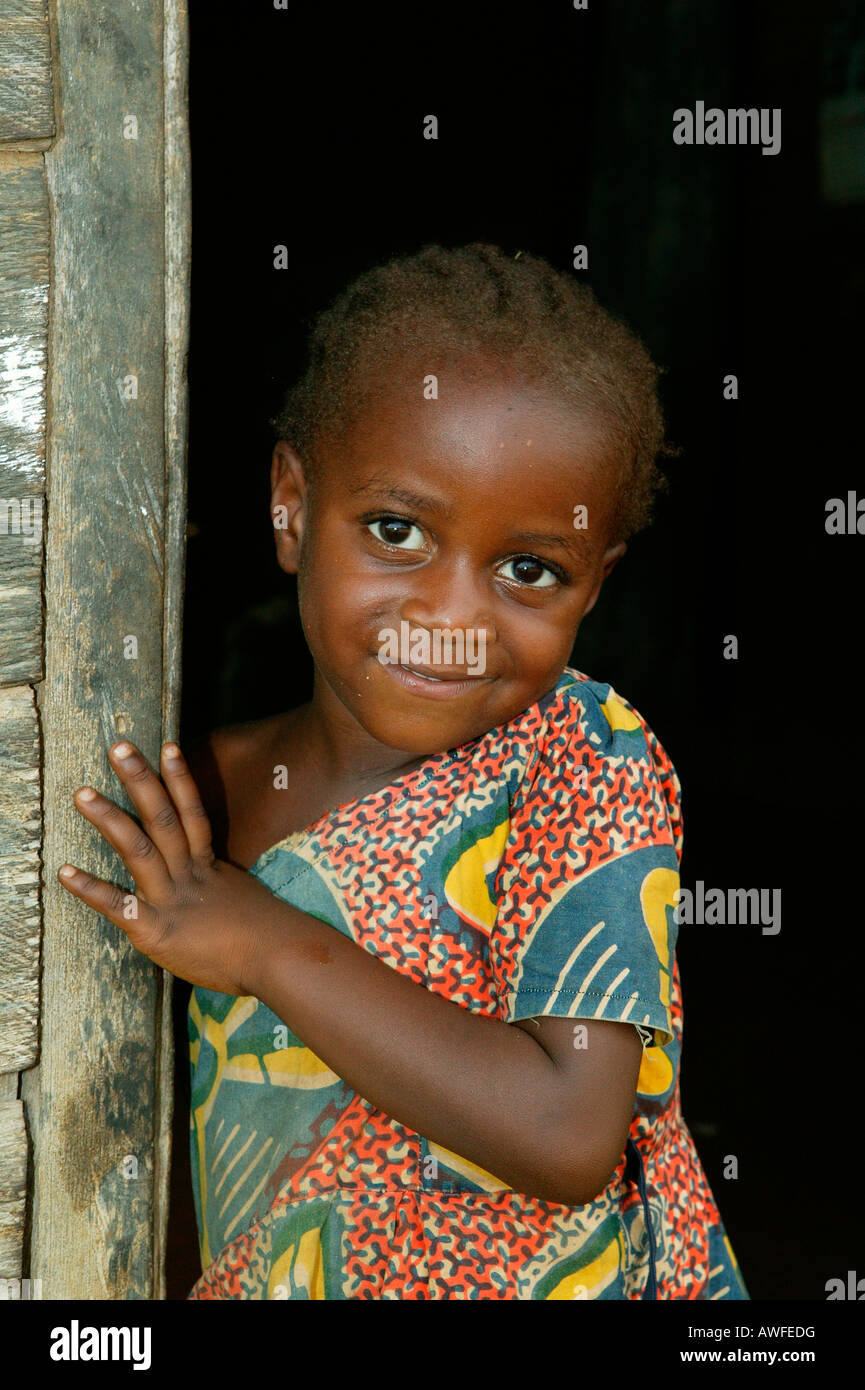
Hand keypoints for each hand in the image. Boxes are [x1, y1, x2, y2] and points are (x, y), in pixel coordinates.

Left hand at [57, 740, 276, 995]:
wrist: (279, 959)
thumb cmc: (267, 937)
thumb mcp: (243, 899)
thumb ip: (220, 888)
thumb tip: (212, 884)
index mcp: (209, 867)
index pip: (193, 813)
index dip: (179, 779)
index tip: (167, 746)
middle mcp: (189, 875)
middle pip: (163, 819)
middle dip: (141, 781)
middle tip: (119, 748)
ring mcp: (173, 900)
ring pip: (139, 851)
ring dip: (110, 819)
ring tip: (83, 794)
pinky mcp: (157, 931)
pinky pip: (120, 906)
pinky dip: (92, 890)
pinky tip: (65, 872)